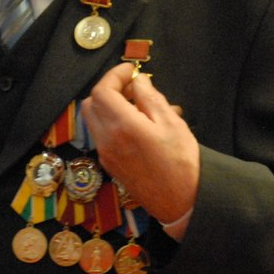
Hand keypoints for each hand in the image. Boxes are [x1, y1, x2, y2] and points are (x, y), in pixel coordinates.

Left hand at [80, 63, 199, 233]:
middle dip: (109, 90)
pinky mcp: (110, 165)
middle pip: (92, 104)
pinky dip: (114, 123)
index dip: (114, 75)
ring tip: (141, 105)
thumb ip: (150, 98)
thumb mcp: (171, 123)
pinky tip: (140, 125)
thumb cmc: (182, 162)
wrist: (182, 203)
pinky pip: (103, 135)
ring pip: (95, 120)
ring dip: (111, 106)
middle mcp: (107, 140)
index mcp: (122, 127)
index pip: (102, 91)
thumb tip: (138, 82)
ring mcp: (106, 154)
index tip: (131, 71)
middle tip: (133, 87)